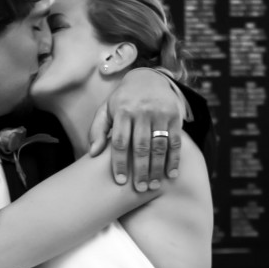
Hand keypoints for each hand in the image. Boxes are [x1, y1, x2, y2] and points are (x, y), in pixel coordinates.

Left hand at [87, 68, 183, 189]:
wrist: (148, 78)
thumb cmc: (123, 100)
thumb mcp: (106, 110)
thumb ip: (97, 130)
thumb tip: (93, 153)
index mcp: (123, 111)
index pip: (119, 142)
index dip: (119, 163)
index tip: (120, 181)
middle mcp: (142, 112)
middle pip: (141, 147)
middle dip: (140, 170)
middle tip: (139, 189)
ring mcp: (160, 113)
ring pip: (159, 146)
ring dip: (157, 168)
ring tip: (153, 186)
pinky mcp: (175, 115)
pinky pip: (175, 141)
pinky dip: (174, 159)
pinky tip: (171, 174)